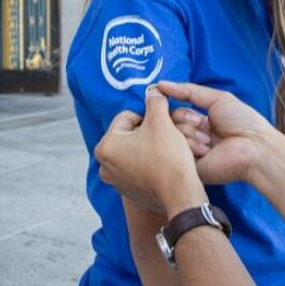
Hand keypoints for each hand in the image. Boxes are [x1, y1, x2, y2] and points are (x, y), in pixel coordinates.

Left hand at [95, 89, 206, 217]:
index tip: (162, 124)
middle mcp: (105, 166)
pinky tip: (164, 165)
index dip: (149, 116)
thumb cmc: (167, 157)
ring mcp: (116, 182)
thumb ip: (155, 102)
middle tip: (167, 135)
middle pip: (130, 135)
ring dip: (150, 147)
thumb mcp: (161, 122)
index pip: (127, 117)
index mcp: (106, 146)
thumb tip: (153, 91)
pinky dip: (150, 165)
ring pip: (135, 152)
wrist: (180, 194)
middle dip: (148, 132)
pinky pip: (139, 170)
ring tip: (167, 149)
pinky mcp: (129, 193)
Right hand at [159, 81, 284, 185]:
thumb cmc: (242, 121)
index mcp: (201, 123)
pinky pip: (175, 153)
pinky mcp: (189, 169)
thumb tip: (160, 84)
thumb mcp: (217, 99)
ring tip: (209, 140)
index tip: (162, 96)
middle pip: (169, 122)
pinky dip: (190, 146)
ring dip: (190, 133)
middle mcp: (194, 138)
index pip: (175, 111)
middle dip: (183, 117)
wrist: (254, 147)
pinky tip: (207, 150)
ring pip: (170, 136)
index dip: (171, 104)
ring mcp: (190, 154)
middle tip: (200, 122)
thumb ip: (189, 91)